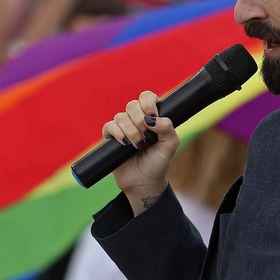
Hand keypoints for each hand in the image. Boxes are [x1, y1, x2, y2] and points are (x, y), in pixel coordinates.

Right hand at [101, 91, 179, 213]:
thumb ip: (167, 127)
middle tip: (147, 136)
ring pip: (121, 117)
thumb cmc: (159, 162)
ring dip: (131, 131)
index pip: (147, 97)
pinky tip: (125, 144)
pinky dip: (118, 134)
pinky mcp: (110, 138)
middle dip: (140, 120)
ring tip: (139, 146)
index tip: (153, 115)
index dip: (148, 102)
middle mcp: (136, 120)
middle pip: (132, 105)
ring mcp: (122, 128)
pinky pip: (109, 126)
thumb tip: (151, 118)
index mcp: (151, 117)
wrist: (144, 182)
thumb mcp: (170, 144)